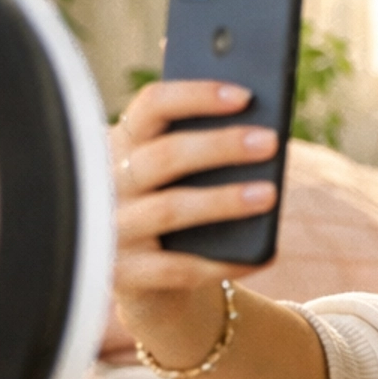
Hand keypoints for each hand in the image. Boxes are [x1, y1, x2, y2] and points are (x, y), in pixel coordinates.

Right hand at [111, 80, 277, 354]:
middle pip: (164, 155)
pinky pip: (178, 268)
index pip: (152, 106)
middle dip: (220, 146)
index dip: (196, 97)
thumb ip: (202, 144)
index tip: (245, 96)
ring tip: (269, 195)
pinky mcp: (124, 275)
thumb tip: (258, 124)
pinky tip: (265, 255)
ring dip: (223, 201)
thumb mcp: (178, 174)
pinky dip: (226, 261)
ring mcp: (112, 229)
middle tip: (269, 142)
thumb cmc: (174, 208)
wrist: (146, 282)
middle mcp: (108, 183)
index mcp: (122, 143)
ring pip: (169, 209)